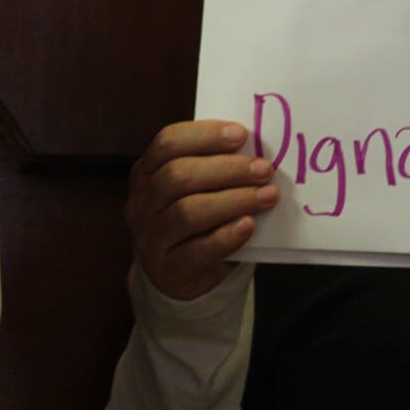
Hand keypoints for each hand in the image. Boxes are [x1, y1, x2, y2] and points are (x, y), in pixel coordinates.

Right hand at [126, 119, 279, 299]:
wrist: (183, 275)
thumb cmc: (199, 218)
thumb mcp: (199, 188)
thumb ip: (216, 167)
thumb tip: (257, 148)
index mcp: (147, 172)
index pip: (167, 142)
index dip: (204, 135)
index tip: (241, 134)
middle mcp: (141, 203)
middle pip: (178, 176)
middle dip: (226, 169)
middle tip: (263, 169)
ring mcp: (149, 238)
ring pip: (186, 212)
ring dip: (233, 200)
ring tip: (267, 196)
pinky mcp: (167, 270)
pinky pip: (195, 251)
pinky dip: (226, 236)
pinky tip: (249, 225)